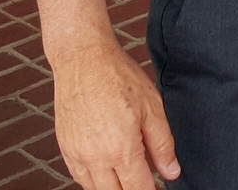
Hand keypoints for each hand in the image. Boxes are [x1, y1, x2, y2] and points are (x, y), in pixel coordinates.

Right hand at [52, 39, 179, 189]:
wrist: (83, 61)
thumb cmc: (118, 77)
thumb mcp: (152, 106)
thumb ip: (163, 143)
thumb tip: (171, 172)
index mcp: (121, 150)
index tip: (158, 189)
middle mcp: (96, 160)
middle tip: (145, 181)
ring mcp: (77, 157)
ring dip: (113, 188)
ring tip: (129, 176)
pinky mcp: (66, 150)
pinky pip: (80, 178)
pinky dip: (95, 181)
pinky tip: (107, 170)